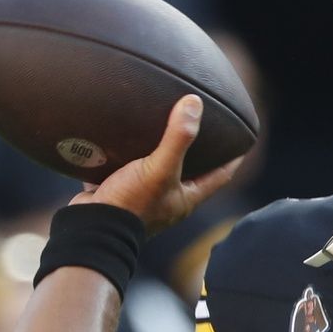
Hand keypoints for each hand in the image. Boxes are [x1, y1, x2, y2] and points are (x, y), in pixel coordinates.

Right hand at [70, 94, 242, 235]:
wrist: (89, 228)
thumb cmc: (130, 204)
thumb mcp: (158, 168)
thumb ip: (177, 138)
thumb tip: (194, 103)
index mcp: (186, 197)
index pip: (221, 175)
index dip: (233, 158)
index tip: (243, 140)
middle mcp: (169, 199)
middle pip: (193, 172)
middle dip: (199, 153)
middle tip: (204, 128)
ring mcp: (144, 197)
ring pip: (160, 169)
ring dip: (163, 151)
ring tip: (166, 126)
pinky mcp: (121, 192)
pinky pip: (131, 169)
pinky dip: (132, 154)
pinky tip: (128, 137)